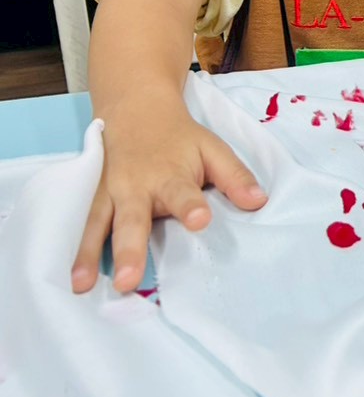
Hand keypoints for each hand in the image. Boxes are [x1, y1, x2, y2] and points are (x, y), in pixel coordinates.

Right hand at [72, 97, 266, 293]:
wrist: (135, 111)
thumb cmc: (179, 139)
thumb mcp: (212, 149)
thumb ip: (234, 177)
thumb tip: (259, 202)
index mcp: (171, 174)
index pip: (183, 193)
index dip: (191, 207)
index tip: (200, 221)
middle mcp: (137, 187)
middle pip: (134, 220)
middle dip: (131, 250)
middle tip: (129, 281)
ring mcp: (110, 194)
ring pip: (100, 226)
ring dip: (91, 256)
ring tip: (84, 286)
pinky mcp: (94, 200)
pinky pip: (83, 227)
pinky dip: (76, 252)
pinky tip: (72, 280)